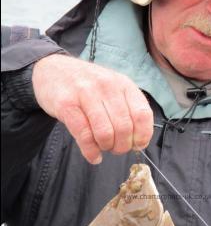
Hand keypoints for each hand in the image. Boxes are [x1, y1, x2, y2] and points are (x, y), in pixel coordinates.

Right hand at [32, 54, 152, 163]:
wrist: (51, 69)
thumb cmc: (88, 86)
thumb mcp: (114, 90)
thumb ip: (128, 110)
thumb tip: (139, 142)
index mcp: (123, 84)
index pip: (142, 115)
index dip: (142, 136)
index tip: (137, 145)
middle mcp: (107, 86)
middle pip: (124, 128)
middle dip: (122, 146)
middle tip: (116, 148)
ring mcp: (85, 93)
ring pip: (105, 133)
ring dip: (106, 147)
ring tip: (103, 147)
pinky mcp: (66, 105)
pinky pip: (84, 135)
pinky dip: (91, 152)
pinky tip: (93, 156)